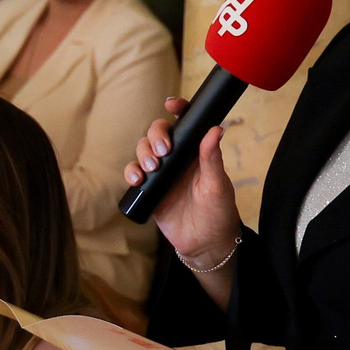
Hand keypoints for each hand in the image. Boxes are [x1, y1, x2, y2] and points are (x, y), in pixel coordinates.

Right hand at [126, 98, 240, 269]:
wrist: (205, 245)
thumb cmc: (218, 213)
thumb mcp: (218, 185)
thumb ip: (212, 159)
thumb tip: (215, 129)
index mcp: (197, 152)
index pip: (186, 123)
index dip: (177, 109)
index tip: (171, 104)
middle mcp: (178, 158)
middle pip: (158, 133)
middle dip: (155, 135)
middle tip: (163, 151)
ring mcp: (162, 173)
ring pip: (143, 151)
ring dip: (142, 153)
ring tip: (152, 168)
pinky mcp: (150, 190)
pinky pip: (134, 174)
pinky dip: (131, 172)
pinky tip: (137, 179)